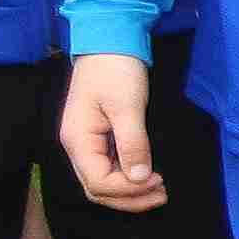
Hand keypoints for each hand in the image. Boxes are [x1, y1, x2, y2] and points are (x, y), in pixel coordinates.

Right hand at [56, 49, 163, 207]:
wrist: (109, 41)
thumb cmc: (116, 69)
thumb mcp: (127, 106)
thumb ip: (132, 144)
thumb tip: (140, 179)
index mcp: (78, 140)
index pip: (98, 183)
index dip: (128, 191)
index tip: (158, 182)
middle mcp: (76, 146)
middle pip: (97, 189)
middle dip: (129, 198)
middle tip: (162, 194)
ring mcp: (85, 142)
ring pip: (102, 181)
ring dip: (129, 191)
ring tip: (159, 190)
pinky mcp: (97, 137)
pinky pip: (108, 167)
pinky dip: (127, 177)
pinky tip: (146, 176)